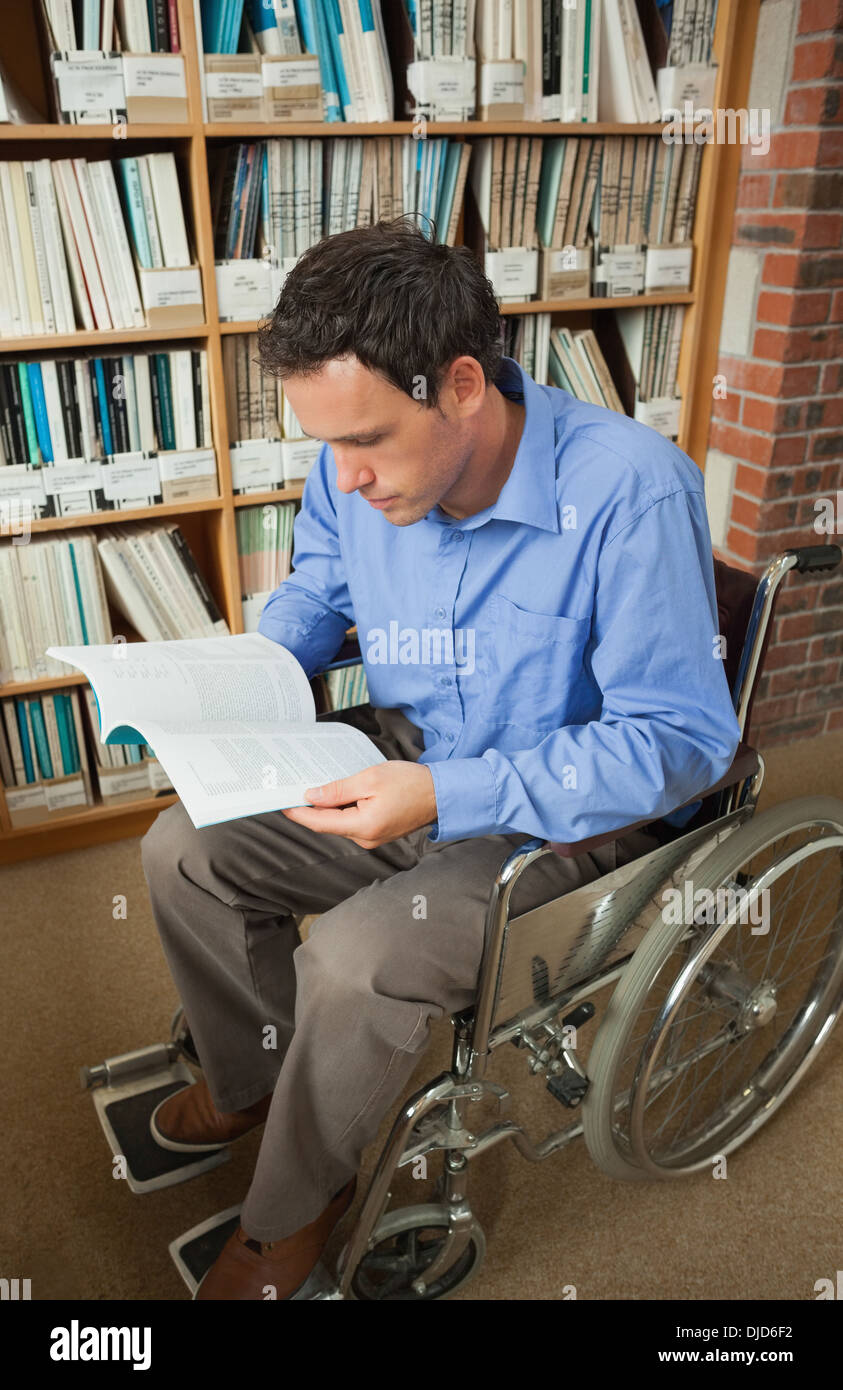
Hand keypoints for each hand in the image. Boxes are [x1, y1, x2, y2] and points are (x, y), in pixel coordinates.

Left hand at [281, 760, 436, 848]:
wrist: (441, 794)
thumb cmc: (410, 783)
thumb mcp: (370, 779)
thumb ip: (339, 789)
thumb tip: (313, 795)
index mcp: (363, 826)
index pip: (320, 822)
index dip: (298, 813)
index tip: (280, 803)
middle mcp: (365, 838)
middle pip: (328, 823)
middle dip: (311, 807)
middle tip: (293, 788)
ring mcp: (372, 838)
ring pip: (340, 822)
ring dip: (328, 806)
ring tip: (315, 786)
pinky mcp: (377, 832)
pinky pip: (352, 821)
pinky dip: (342, 808)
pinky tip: (338, 793)